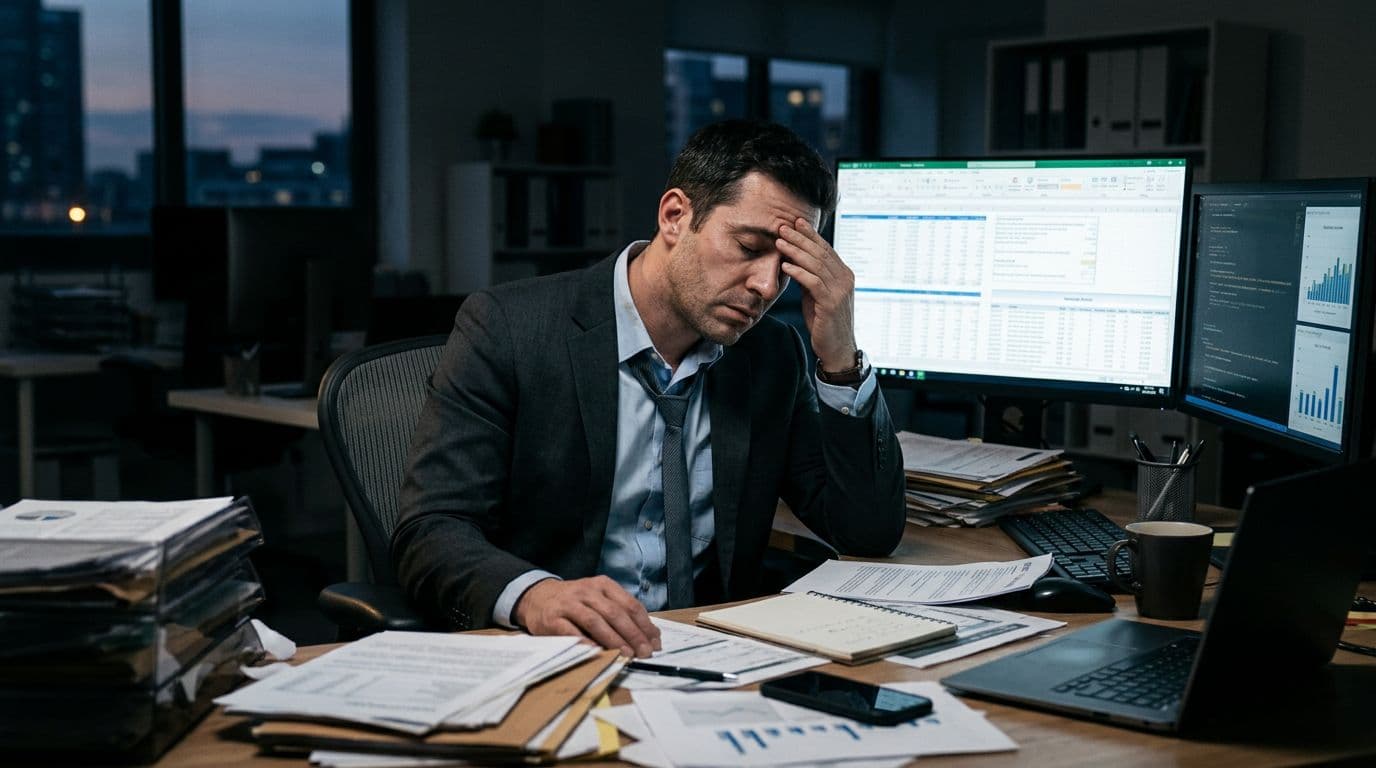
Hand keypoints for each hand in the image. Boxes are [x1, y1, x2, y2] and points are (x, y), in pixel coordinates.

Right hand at [513, 576, 661, 657]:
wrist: (537, 597)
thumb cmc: (575, 602)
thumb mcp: (598, 599)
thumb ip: (620, 613)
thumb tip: (648, 636)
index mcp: (603, 585)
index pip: (630, 604)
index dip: (645, 625)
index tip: (655, 642)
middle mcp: (587, 591)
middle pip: (615, 613)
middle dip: (633, 634)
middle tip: (645, 652)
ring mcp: (568, 604)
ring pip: (595, 621)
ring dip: (613, 639)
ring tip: (626, 654)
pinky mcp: (552, 618)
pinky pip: (571, 631)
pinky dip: (585, 642)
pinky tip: (597, 652)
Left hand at [777, 217, 857, 370]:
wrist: (837, 348)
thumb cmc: (825, 322)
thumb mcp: (817, 295)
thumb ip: (811, 277)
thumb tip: (795, 261)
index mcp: (843, 274)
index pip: (825, 249)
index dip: (810, 234)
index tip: (795, 222)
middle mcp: (845, 279)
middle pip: (820, 253)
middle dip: (800, 238)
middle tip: (783, 227)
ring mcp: (839, 291)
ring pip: (816, 264)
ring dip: (796, 251)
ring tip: (780, 242)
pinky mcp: (831, 304)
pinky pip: (813, 283)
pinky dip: (799, 272)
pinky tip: (785, 266)